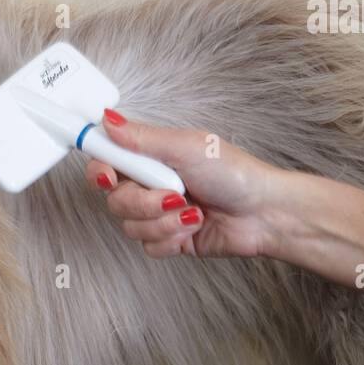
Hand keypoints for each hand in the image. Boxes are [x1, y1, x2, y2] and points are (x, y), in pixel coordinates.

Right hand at [85, 109, 282, 257]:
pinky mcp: (168, 238)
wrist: (263, 213)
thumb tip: (108, 119)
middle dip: (143, 202)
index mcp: (150, 157)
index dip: (100, 172)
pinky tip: (193, 227)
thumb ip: (142, 137)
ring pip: (129, 225)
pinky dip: (171, 238)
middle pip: (114, 199)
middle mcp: (149, 184)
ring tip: (193, 211)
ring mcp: (158, 213)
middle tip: (174, 194)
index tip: (108, 177)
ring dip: (163, 221)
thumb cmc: (234, 173)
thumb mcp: (186, 147)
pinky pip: (148, 245)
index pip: (105, 161)